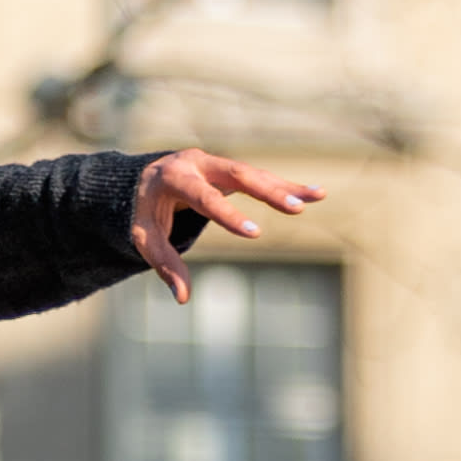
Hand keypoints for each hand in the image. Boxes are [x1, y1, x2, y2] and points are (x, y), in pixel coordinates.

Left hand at [130, 147, 321, 299]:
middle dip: (269, 193)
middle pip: (238, 174)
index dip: (229, 215)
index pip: (203, 196)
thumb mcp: (146, 239)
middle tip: (296, 210)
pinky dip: (286, 186)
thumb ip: (165, 264)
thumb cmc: (145, 212)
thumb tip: (182, 298)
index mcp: (174, 177)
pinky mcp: (230, 170)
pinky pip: (261, 177)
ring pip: (255, 173)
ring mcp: (217, 162)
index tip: (255, 233)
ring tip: (318, 196)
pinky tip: (314, 194)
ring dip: (286, 187)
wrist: (143, 178)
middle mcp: (198, 163)